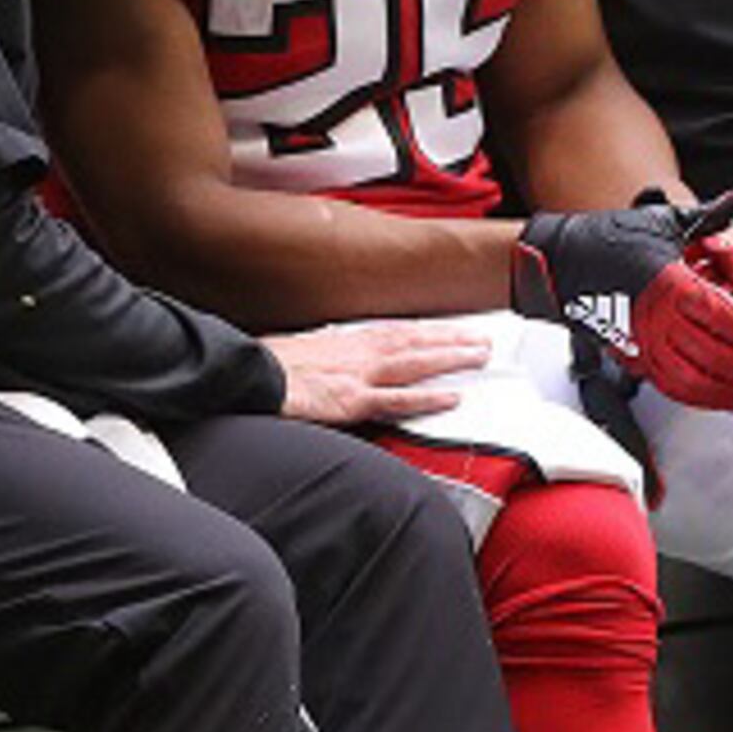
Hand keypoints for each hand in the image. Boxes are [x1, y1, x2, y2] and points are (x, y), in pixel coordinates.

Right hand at [265, 320, 495, 426]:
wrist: (250, 375)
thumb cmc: (269, 365)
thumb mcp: (303, 351)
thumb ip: (328, 355)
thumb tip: (336, 360)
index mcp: (346, 341)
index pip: (397, 333)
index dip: (427, 332)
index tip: (451, 330)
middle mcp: (359, 352)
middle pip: (414, 342)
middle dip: (450, 339)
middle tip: (482, 340)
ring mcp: (359, 375)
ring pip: (416, 363)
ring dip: (450, 358)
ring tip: (479, 356)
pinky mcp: (354, 400)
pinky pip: (399, 399)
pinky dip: (428, 397)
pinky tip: (452, 397)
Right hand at [513, 192, 732, 409]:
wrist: (558, 262)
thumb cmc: (613, 238)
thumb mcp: (666, 221)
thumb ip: (713, 215)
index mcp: (673, 285)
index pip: (730, 320)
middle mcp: (658, 319)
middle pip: (721, 358)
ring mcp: (642, 343)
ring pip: (698, 382)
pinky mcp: (631, 357)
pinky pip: (672, 387)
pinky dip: (703, 397)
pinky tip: (725, 398)